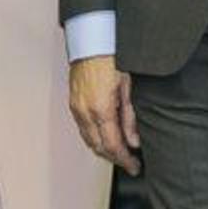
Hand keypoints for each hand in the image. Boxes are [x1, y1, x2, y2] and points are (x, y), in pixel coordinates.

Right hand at [69, 55, 140, 174]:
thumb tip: (134, 141)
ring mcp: (76, 108)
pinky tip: (105, 137)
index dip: (124, 160)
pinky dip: (94, 138)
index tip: (134, 167)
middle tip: (130, 163)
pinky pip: (82, 129)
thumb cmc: (112, 59)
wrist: (92, 41)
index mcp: (100, 109)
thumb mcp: (128, 88)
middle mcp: (85, 112)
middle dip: (114, 158)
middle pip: (98, 147)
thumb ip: (131, 117)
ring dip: (104, 150)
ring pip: (88, 140)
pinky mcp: (73, 103)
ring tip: (119, 152)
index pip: (112, 146)